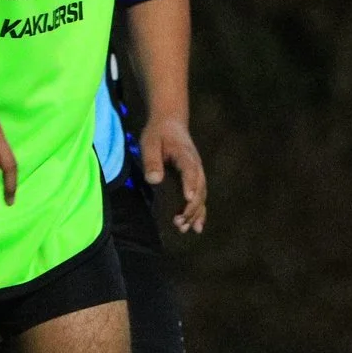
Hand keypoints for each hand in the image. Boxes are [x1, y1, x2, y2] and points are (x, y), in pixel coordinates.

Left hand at [140, 118, 207, 233]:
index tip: (187, 199)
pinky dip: (200, 213)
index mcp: (185, 155)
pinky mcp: (195, 180)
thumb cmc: (158, 134)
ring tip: (185, 229)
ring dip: (194, 213)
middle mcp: (196, 166)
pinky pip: (201, 198)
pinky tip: (197, 228)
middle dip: (191, 207)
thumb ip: (152, 161)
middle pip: (199, 188)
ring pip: (201, 196)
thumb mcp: (150, 143)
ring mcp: (198, 174)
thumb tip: (154, 180)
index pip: (190, 170)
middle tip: (179, 222)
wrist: (171, 123)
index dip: (190, 184)